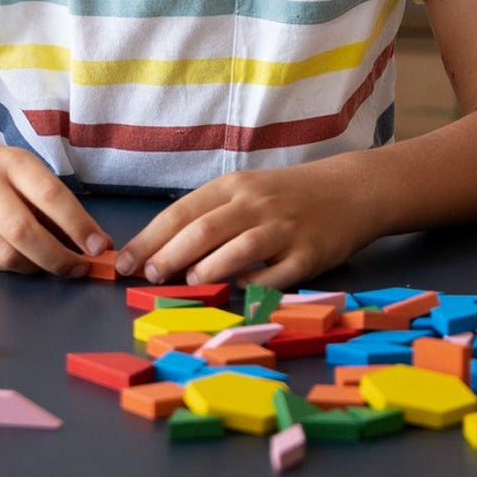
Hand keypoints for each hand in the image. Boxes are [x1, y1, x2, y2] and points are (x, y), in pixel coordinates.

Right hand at [0, 137, 110, 275]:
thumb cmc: (0, 170)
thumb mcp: (28, 171)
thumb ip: (54, 204)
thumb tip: (89, 241)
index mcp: (15, 163)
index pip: (52, 196)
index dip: (79, 225)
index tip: (100, 246)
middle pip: (25, 231)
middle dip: (58, 257)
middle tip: (80, 268)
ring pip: (5, 254)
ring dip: (37, 267)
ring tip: (54, 264)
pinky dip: (14, 267)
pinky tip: (26, 260)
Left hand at [115, 160, 365, 288]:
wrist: (352, 190)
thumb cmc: (289, 194)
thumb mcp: (248, 191)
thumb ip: (211, 216)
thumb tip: (161, 252)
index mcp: (236, 186)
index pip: (182, 212)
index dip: (149, 240)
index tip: (124, 263)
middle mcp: (257, 205)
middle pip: (203, 232)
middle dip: (168, 258)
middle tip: (150, 278)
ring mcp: (284, 230)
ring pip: (236, 252)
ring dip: (205, 272)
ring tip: (189, 283)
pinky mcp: (309, 255)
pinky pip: (274, 277)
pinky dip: (252, 286)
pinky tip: (237, 290)